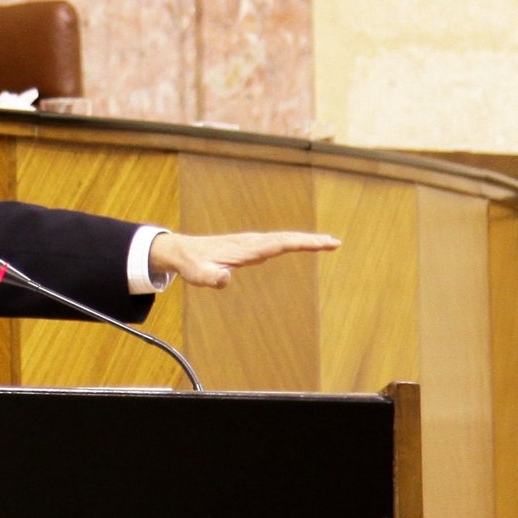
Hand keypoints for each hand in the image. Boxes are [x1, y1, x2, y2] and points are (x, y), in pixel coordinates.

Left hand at [149, 231, 340, 288]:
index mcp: (245, 248)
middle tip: (335, 242)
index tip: (323, 243)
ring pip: (283, 239)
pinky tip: (303, 245)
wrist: (182, 251)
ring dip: (305, 240)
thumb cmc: (191, 264)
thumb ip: (210, 278)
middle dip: (311, 240)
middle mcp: (251, 242)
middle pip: (286, 238)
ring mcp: (251, 244)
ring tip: (328, 243)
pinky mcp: (250, 247)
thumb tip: (224, 279)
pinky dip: (293, 242)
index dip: (301, 243)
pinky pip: (277, 243)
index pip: (279, 243)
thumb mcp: (197, 275)